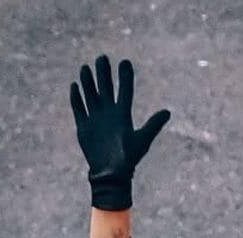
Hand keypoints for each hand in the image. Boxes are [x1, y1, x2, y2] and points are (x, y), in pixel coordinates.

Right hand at [70, 56, 169, 210]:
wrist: (111, 175)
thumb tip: (168, 112)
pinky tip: (75, 86)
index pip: (125, 91)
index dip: (125, 77)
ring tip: (86, 67)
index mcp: (123, 115)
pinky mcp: (84, 126)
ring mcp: (95, 119)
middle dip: (103, 73)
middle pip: (105, 88)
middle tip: (102, 58)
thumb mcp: (142, 139)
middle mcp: (109, 114)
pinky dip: (76, 98)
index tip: (125, 61)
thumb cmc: (129, 159)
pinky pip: (79, 108)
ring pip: (91, 95)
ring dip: (88, 82)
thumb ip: (153, 124)